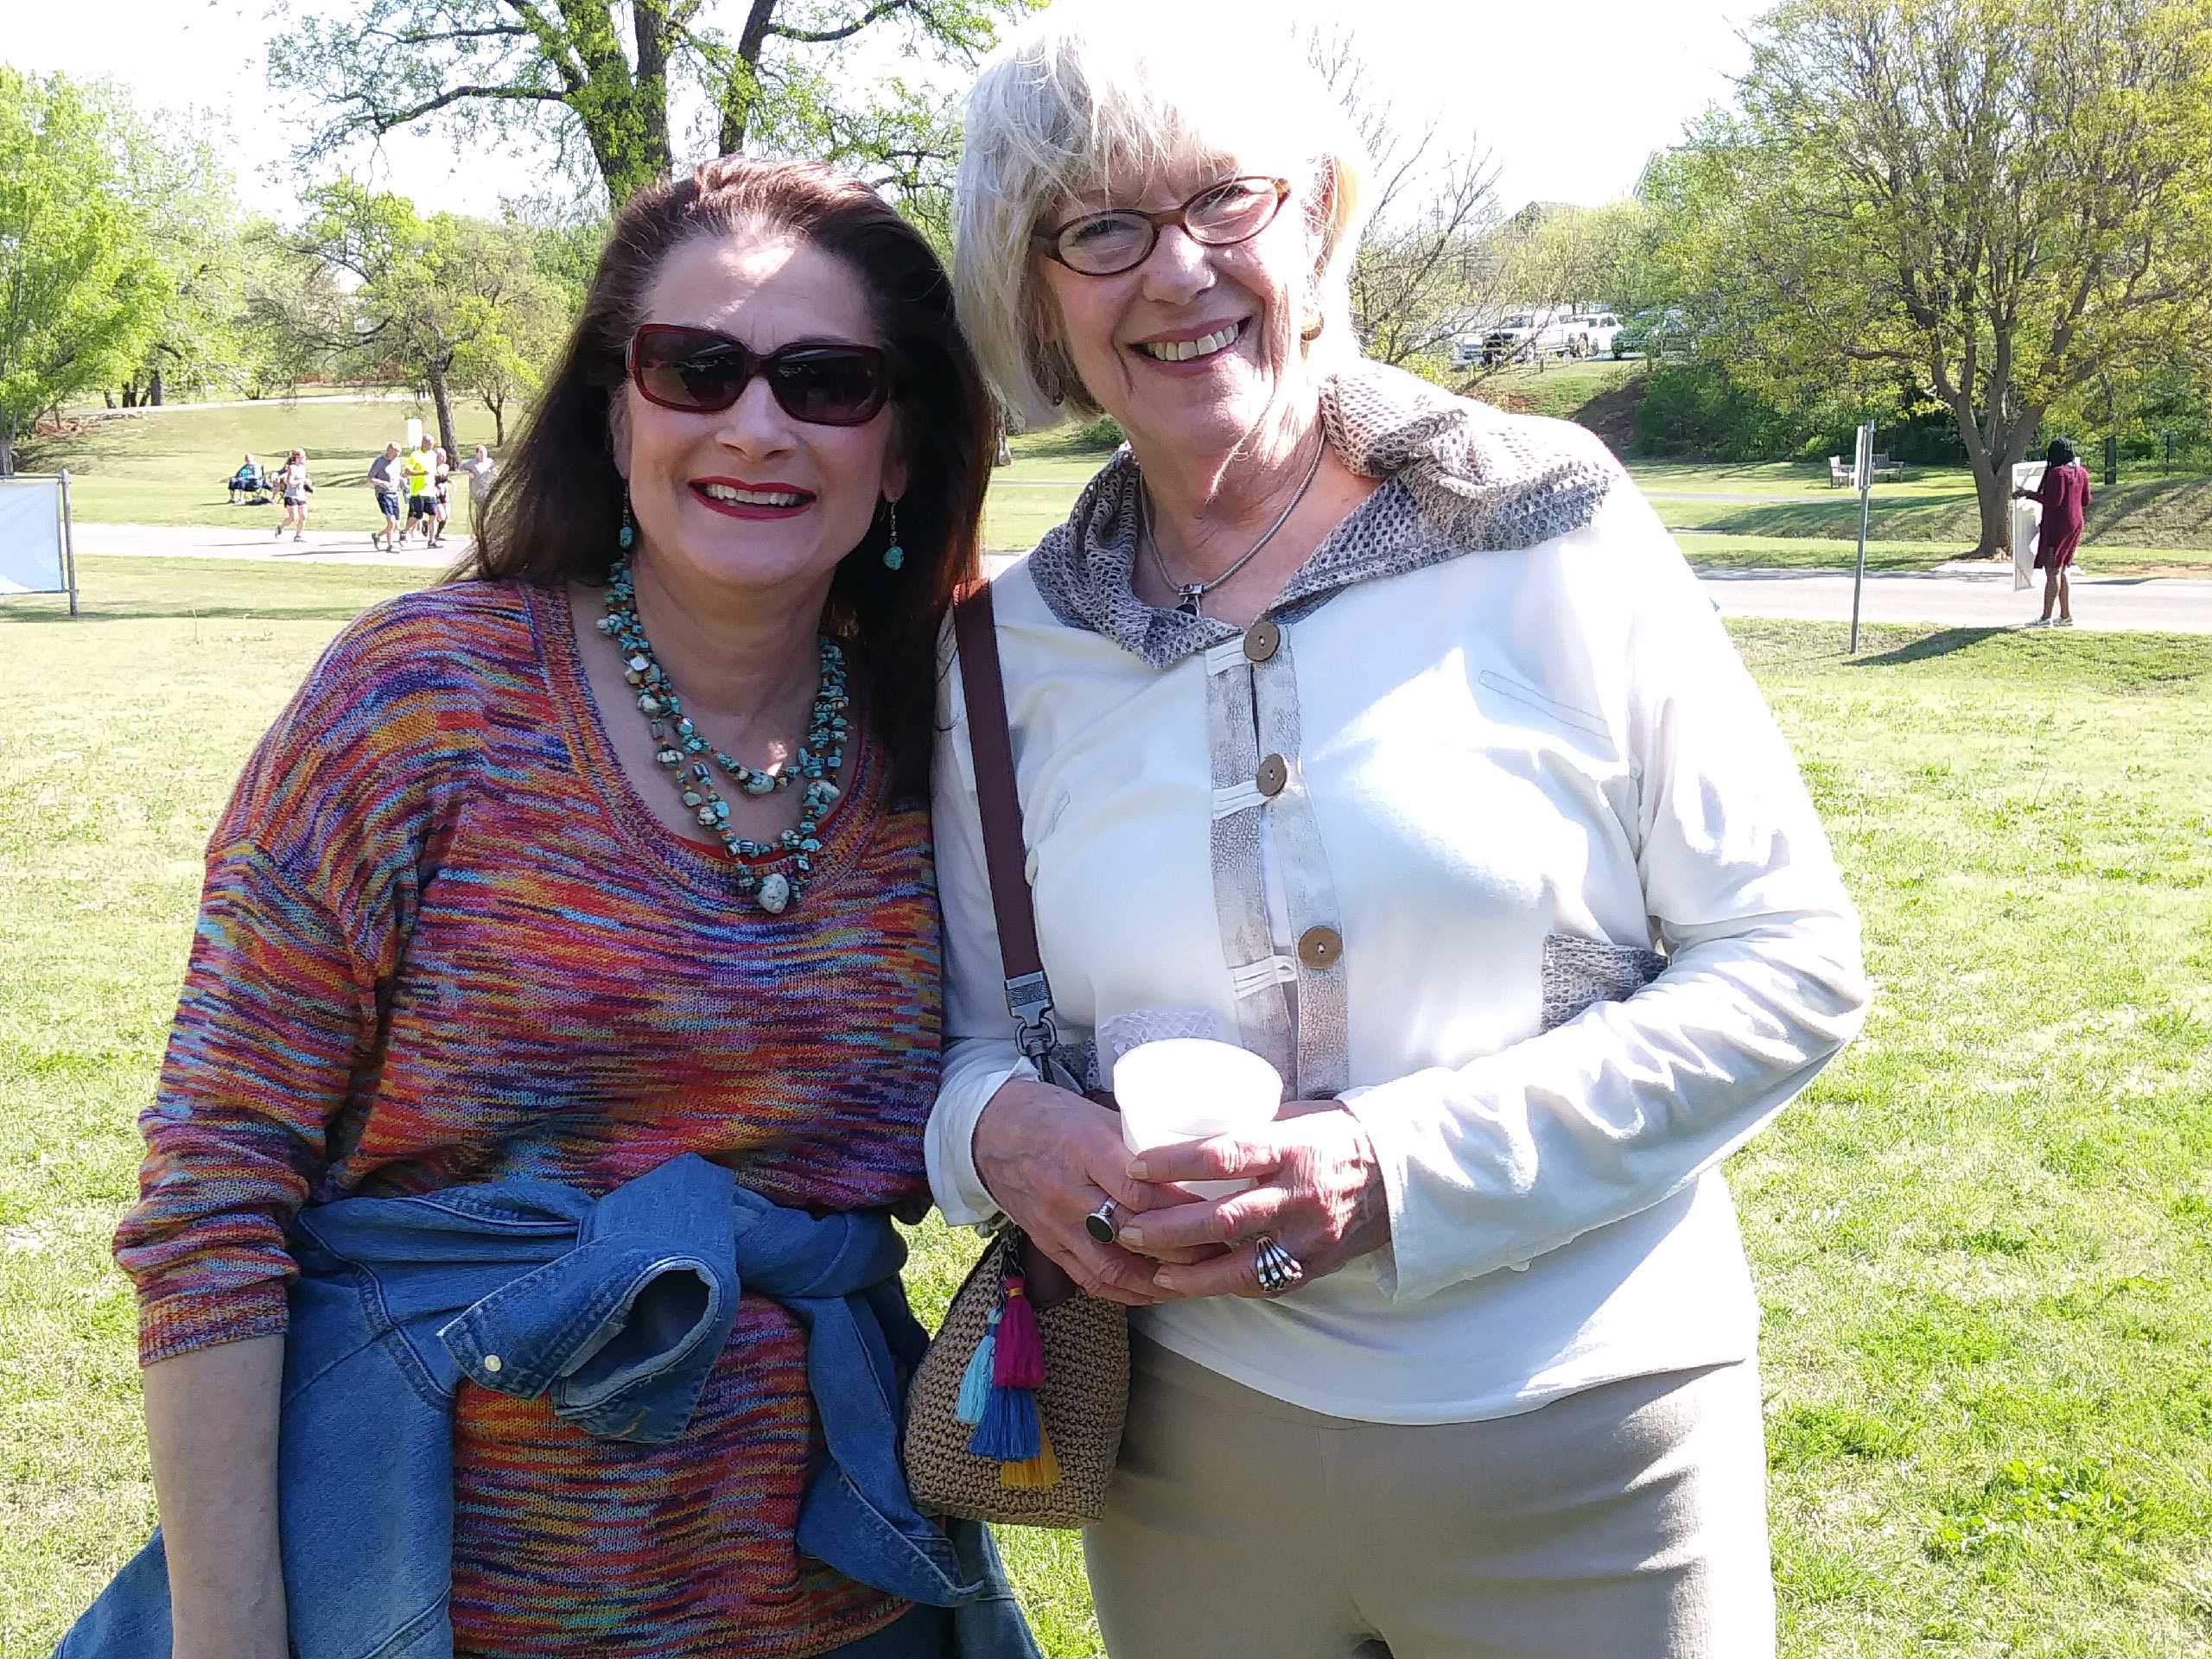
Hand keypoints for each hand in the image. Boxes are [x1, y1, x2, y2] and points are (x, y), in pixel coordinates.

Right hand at [971, 1078, 1210, 1305]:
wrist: (990, 1132)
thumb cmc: (1052, 1116)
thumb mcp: (1097, 1114)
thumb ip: (1139, 1142)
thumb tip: (1194, 1157)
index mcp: (1085, 1149)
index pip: (1140, 1188)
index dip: (1183, 1205)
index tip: (1219, 1208)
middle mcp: (1069, 1192)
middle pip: (1133, 1233)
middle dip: (1184, 1247)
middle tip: (1223, 1248)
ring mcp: (1056, 1225)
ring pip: (1114, 1268)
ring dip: (1161, 1281)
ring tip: (1199, 1280)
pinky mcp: (1049, 1245)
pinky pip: (1091, 1280)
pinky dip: (1128, 1292)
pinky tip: (1157, 1292)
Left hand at [1115, 1102, 1389, 1299]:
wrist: (1399, 1172)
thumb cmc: (1335, 1135)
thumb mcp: (1291, 1118)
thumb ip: (1244, 1130)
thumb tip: (1181, 1132)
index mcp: (1290, 1148)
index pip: (1223, 1156)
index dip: (1174, 1164)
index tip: (1135, 1168)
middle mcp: (1299, 1195)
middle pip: (1223, 1219)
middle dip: (1168, 1229)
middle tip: (1127, 1228)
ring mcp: (1308, 1237)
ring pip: (1240, 1265)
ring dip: (1189, 1272)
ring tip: (1152, 1269)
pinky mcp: (1315, 1266)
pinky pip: (1263, 1283)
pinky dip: (1224, 1286)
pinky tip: (1192, 1285)